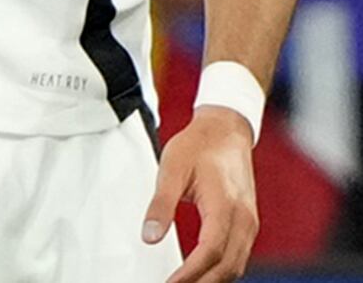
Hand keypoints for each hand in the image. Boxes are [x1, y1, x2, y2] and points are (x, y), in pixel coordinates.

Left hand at [147, 108, 258, 282]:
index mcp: (226, 206)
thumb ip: (160, 204)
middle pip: (227, 266)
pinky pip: (238, 256)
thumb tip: (149, 237)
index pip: (211, 251)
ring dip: (213, 281)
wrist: (226, 131)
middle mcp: (244, 220)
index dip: (191, 274)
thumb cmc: (198, 146)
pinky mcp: (248, 224)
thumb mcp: (170, 169)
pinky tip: (201, 275)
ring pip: (236, 265)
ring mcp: (249, 223)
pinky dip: (221, 270)